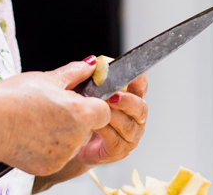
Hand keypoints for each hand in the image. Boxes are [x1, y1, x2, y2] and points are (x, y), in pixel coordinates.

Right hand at [0, 59, 110, 176]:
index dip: (91, 104)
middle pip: (87, 127)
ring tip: (37, 120)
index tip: (75, 100)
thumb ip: (74, 72)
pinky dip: (48, 147)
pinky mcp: (49, 167)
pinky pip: (57, 156)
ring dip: (62, 133)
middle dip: (74, 118)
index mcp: (79, 112)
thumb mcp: (46, 78)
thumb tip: (91, 64)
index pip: (103, 111)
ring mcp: (63, 155)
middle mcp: (76, 136)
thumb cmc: (13, 97)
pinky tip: (31, 135)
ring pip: (72, 142)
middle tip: (50, 108)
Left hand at [34, 73, 148, 191]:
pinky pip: (115, 139)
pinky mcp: (118, 151)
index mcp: (129, 99)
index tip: (129, 72)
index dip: (137, 79)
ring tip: (99, 109)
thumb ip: (90, 76)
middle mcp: (134, 118)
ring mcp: (129, 136)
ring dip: (112, 115)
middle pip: (140, 108)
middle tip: (112, 96)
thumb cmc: (81, 112)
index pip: (140, 86)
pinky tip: (94, 124)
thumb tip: (92, 62)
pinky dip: (105, 130)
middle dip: (127, 100)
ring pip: (127, 124)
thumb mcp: (84, 91)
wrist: (72, 140)